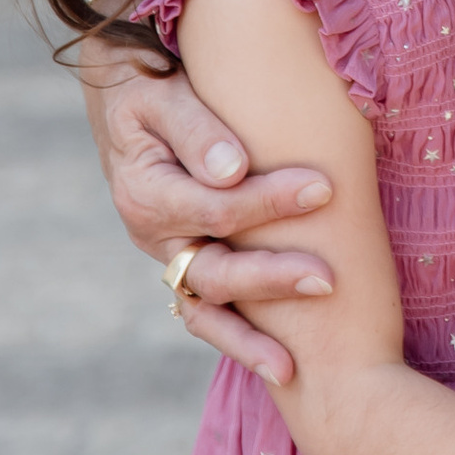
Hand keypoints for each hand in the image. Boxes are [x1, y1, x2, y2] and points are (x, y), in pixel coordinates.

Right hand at [82, 39, 335, 387]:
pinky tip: (277, 363)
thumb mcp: (162, 93)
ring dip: (247, 339)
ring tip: (291, 369)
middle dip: (271, 279)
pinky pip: (208, 312)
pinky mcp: (186, 262)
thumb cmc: (151, 85)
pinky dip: (237, 338)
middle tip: (328, 280)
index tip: (324, 188)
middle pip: (213, 271)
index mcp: (145, 192)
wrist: (126, 97)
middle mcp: (152, 236)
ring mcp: (169, 256)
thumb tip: (233, 171)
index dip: (268, 202)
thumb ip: (197, 129)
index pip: (215, 208)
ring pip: (206, 309)